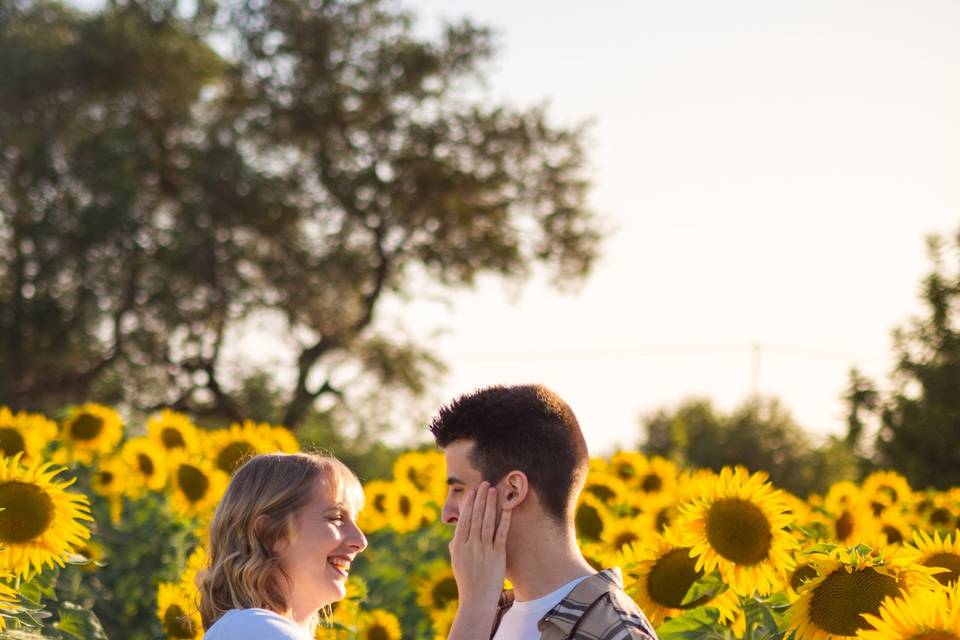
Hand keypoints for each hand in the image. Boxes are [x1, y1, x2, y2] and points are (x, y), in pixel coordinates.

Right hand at [449, 481, 511, 608]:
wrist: (476, 599)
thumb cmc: (466, 580)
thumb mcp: (456, 561)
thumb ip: (456, 545)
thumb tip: (457, 532)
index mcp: (458, 545)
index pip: (464, 519)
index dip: (468, 503)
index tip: (472, 491)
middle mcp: (470, 545)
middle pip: (475, 517)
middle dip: (480, 498)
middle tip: (484, 483)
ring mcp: (484, 550)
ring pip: (487, 522)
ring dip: (490, 504)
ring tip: (494, 490)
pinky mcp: (497, 555)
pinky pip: (501, 534)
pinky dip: (504, 519)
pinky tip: (507, 508)